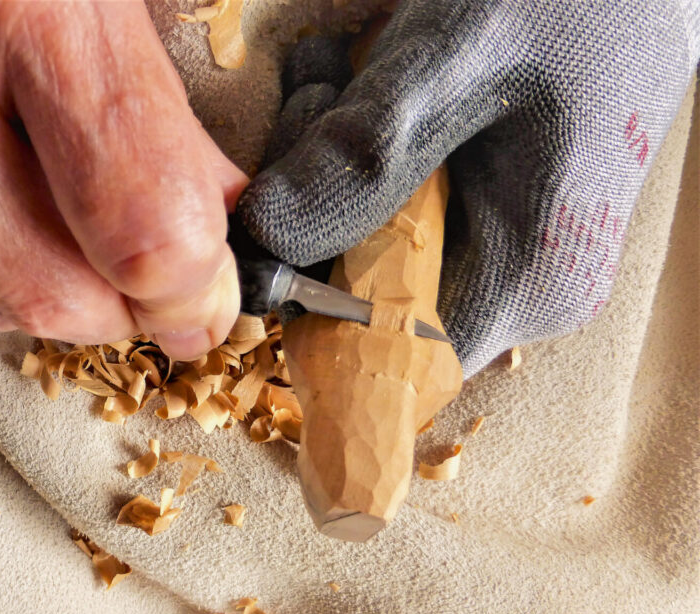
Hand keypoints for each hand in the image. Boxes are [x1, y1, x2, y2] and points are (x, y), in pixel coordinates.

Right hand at [0, 0, 246, 359]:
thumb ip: (163, 113)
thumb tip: (213, 227)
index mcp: (19, 5)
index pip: (138, 225)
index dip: (193, 289)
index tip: (209, 298)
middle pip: (54, 293)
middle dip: (126, 311)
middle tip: (157, 286)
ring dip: (60, 294)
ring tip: (78, 228)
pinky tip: (3, 207)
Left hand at [238, 1, 699, 375]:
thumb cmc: (570, 5)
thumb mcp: (454, 65)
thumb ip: (363, 157)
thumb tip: (266, 239)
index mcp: (522, 281)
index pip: (384, 356)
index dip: (310, 305)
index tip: (272, 223)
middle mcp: (514, 287)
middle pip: (363, 294)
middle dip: (316, 205)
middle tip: (316, 104)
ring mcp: (499, 253)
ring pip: (365, 244)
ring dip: (329, 164)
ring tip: (338, 78)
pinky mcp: (481, 216)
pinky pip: (389, 211)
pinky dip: (356, 153)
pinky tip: (356, 87)